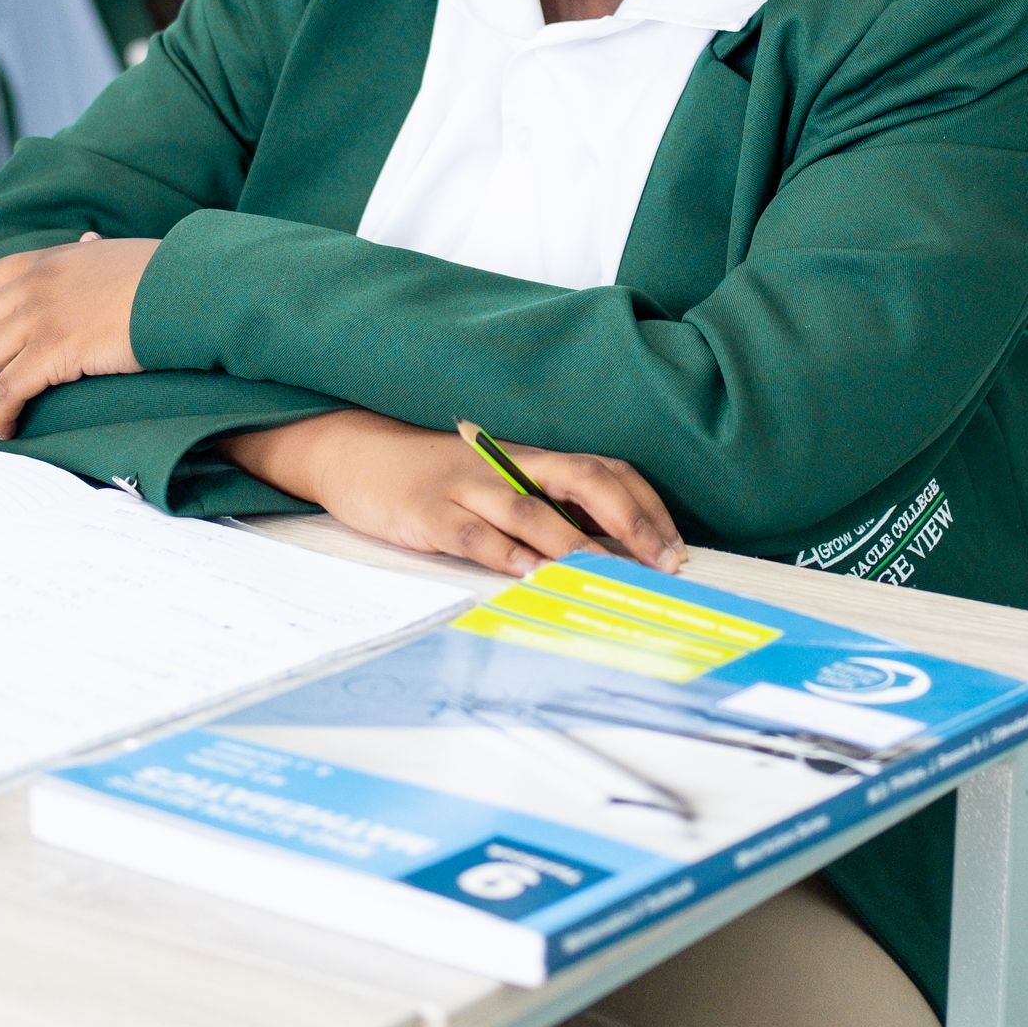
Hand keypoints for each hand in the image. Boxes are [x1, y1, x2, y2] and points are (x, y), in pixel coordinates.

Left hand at [0, 231, 156, 437]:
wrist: (185, 286)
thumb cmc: (162, 273)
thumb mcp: (115, 251)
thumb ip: (91, 252)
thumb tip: (87, 240)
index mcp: (45, 261)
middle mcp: (33, 287)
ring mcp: (41, 317)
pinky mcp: (55, 351)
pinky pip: (8, 389)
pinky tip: (5, 428)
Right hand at [222, 411, 684, 578]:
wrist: (354, 452)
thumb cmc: (435, 474)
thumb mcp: (495, 480)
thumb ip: (544, 506)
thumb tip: (609, 551)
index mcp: (530, 458)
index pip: (604, 468)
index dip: (644, 504)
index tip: (674, 546)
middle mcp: (507, 465)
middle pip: (582, 477)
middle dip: (629, 519)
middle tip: (661, 561)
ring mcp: (466, 486)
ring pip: (528, 509)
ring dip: (571, 542)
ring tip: (606, 572)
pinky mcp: (427, 512)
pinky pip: (471, 533)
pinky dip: (503, 554)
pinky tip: (528, 574)